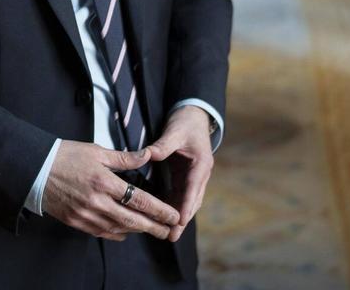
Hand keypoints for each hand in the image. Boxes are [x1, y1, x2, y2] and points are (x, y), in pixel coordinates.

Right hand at [42, 140, 180, 240]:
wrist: (34, 169)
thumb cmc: (65, 155)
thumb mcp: (96, 151)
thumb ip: (124, 158)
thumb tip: (147, 156)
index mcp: (103, 181)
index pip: (139, 199)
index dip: (159, 209)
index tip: (173, 215)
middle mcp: (96, 201)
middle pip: (132, 219)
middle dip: (154, 227)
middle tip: (170, 231)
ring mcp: (85, 214)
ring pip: (118, 228)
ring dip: (137, 230)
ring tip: (152, 229)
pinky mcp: (76, 222)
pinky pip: (102, 232)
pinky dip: (117, 233)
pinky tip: (126, 231)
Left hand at [146, 105, 213, 241]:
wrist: (194, 114)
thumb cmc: (186, 121)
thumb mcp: (175, 131)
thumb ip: (163, 144)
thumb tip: (149, 155)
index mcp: (201, 164)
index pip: (192, 188)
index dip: (186, 205)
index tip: (179, 221)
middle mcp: (200, 174)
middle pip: (192, 201)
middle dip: (182, 219)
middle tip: (172, 236)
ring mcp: (194, 176)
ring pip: (187, 200)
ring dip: (179, 216)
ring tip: (169, 233)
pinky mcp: (186, 175)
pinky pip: (180, 194)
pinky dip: (174, 205)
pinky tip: (163, 216)